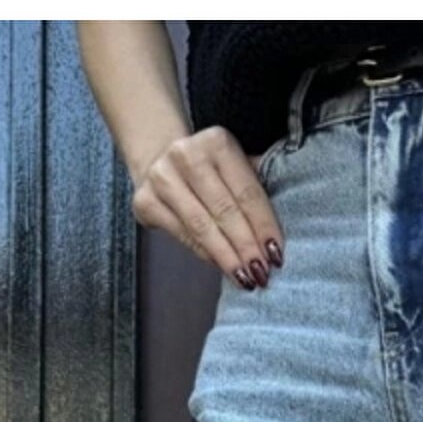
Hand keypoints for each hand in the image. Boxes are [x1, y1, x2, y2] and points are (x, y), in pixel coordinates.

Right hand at [129, 126, 284, 290]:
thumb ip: (255, 188)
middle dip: (246, 247)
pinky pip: (183, 235)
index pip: (247, 192)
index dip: (263, 226)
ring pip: (202, 227)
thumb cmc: (210, 170)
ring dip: (227, 257)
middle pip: (225, 210)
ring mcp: (162, 178)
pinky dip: (205, 254)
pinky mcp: (145, 201)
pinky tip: (222, 267)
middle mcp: (186, 155)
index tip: (277, 255)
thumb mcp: (235, 165)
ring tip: (245, 279)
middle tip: (262, 274)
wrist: (158, 159)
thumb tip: (277, 236)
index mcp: (217, 143)